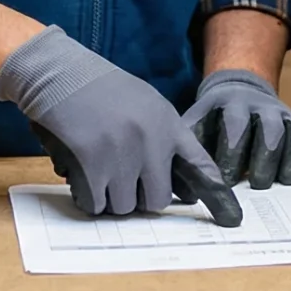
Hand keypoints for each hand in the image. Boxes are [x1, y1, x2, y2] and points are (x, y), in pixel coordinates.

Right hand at [0, 27, 242, 225]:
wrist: (59, 72)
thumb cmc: (97, 88)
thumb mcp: (142, 102)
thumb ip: (159, 135)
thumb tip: (167, 182)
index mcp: (167, 123)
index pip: (200, 165)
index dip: (214, 194)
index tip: (230, 218)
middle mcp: (151, 140)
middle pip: (157, 200)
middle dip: (139, 198)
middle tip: (123, 184)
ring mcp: (122, 153)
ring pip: (124, 206)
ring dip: (110, 198)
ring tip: (98, 172)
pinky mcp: (93, 163)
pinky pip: (96, 204)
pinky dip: (88, 198)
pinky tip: (82, 176)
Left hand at [185, 70, 290, 188]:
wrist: (240, 91)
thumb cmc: (214, 120)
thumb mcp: (196, 124)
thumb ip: (188, 148)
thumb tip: (181, 185)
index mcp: (233, 106)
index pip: (236, 126)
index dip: (233, 153)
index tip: (228, 181)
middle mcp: (264, 108)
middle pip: (271, 130)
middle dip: (265, 159)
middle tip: (258, 184)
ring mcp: (287, 116)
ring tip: (285, 182)